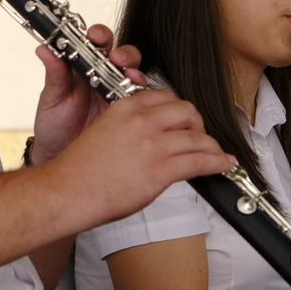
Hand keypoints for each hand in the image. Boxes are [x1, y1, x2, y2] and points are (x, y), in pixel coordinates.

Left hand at [31, 23, 145, 164]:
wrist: (60, 156)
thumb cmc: (54, 125)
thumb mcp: (52, 98)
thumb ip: (54, 74)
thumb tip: (45, 49)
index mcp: (84, 66)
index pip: (96, 43)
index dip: (98, 35)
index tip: (94, 36)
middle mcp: (104, 76)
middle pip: (122, 54)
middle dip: (122, 52)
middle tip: (116, 58)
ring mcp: (118, 93)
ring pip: (134, 74)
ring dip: (134, 72)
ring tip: (129, 76)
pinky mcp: (129, 112)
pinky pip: (142, 100)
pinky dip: (144, 96)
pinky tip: (138, 98)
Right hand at [43, 87, 232, 223]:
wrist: (67, 191)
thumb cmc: (80, 169)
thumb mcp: (104, 131)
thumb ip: (130, 127)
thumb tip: (151, 135)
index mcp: (126, 107)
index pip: (166, 97)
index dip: (178, 111)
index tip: (183, 122)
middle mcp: (142, 120)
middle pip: (186, 111)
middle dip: (197, 124)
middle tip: (198, 136)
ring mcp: (153, 144)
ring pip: (197, 136)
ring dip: (211, 146)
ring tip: (216, 153)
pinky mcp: (160, 169)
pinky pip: (200, 161)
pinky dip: (217, 162)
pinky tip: (223, 164)